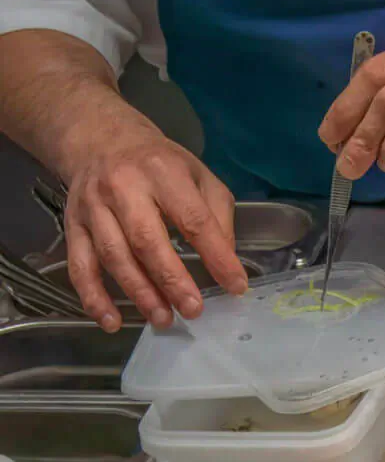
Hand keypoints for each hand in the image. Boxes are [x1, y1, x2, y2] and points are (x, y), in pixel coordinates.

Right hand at [61, 127, 245, 330]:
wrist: (101, 140)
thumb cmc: (159, 163)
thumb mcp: (198, 175)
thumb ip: (216, 215)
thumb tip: (226, 261)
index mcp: (164, 172)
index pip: (194, 219)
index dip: (216, 255)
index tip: (235, 285)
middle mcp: (124, 188)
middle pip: (147, 240)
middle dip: (172, 279)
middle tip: (194, 309)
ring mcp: (93, 207)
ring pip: (114, 256)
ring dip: (139, 293)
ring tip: (164, 319)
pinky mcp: (72, 224)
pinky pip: (80, 266)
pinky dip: (93, 297)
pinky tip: (112, 321)